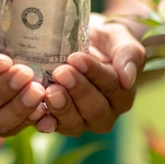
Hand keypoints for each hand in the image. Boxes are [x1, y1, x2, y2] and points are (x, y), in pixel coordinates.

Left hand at [39, 13, 145, 135]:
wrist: (78, 42)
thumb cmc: (102, 40)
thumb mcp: (118, 37)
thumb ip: (128, 53)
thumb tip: (127, 78)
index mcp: (122, 94)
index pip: (111, 86)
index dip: (94, 73)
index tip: (76, 58)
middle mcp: (105, 113)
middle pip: (95, 109)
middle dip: (77, 90)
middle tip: (60, 72)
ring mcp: (81, 121)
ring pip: (74, 123)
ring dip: (61, 107)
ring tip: (50, 91)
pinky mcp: (58, 122)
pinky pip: (52, 126)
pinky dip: (44, 121)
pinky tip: (36, 112)